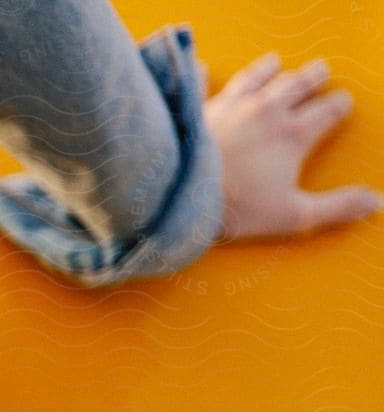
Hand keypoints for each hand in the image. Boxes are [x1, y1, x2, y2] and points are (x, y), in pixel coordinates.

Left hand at [201, 51, 381, 240]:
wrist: (181, 197)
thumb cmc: (238, 209)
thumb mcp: (293, 214)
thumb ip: (336, 207)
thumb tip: (376, 204)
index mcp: (293, 134)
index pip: (327, 110)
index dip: (338, 105)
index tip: (343, 102)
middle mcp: (266, 111)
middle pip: (296, 85)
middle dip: (312, 78)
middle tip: (320, 71)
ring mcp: (230, 106)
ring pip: (256, 78)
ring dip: (268, 69)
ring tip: (275, 62)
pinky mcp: (198, 110)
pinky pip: (201, 86)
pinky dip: (203, 77)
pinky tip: (203, 69)